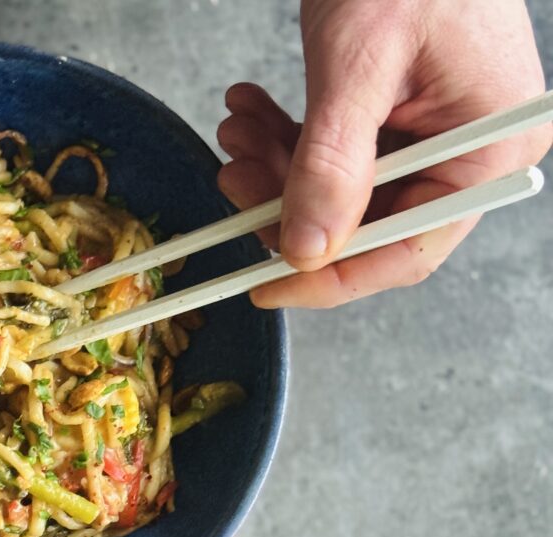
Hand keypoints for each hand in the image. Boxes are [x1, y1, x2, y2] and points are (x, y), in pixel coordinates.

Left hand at [216, 0, 550, 308]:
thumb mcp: (359, 65)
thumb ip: (333, 165)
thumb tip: (304, 250)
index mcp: (488, 150)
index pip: (406, 250)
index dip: (330, 278)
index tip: (263, 286)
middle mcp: (468, 152)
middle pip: (364, 224)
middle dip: (287, 206)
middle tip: (234, 179)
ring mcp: (434, 135)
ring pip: (339, 190)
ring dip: (277, 169)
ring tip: (238, 133)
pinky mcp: (398, 115)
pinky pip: (335, 152)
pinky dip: (288, 138)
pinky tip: (253, 113)